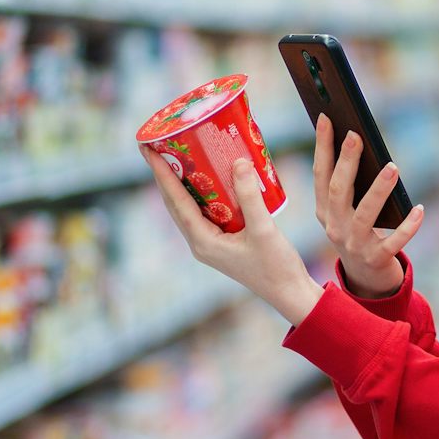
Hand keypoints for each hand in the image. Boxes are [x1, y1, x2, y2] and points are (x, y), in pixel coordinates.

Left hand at [141, 148, 321, 324]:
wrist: (289, 293)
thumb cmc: (276, 266)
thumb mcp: (264, 229)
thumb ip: (250, 196)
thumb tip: (238, 161)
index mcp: (203, 242)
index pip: (176, 201)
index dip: (162, 174)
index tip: (149, 149)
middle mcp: (200, 243)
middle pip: (175, 203)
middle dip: (164, 174)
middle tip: (155, 145)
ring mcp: (210, 243)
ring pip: (187, 207)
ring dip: (179, 182)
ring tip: (174, 156)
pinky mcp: (222, 241)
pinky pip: (204, 211)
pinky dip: (200, 192)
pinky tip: (207, 177)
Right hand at [312, 114, 425, 297]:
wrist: (365, 278)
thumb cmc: (359, 231)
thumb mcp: (346, 210)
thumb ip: (350, 184)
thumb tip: (359, 143)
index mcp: (324, 210)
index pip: (320, 174)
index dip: (322, 146)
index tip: (326, 118)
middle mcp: (335, 226)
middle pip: (338, 191)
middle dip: (346, 162)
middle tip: (356, 135)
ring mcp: (354, 245)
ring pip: (365, 215)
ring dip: (378, 190)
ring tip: (393, 167)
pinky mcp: (376, 259)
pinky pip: (393, 242)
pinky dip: (407, 227)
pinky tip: (420, 209)